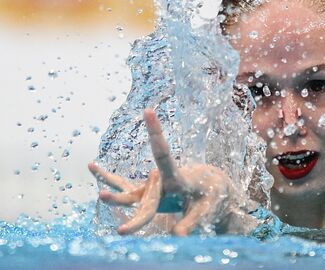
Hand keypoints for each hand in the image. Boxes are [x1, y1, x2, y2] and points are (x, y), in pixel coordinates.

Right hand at [89, 109, 236, 235]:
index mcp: (176, 179)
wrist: (210, 185)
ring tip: (90, 165)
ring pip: (125, 188)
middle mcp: (160, 180)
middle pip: (139, 192)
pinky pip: (123, 185)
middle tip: (107, 204)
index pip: (163, 156)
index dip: (156, 133)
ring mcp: (150, 186)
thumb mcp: (206, 209)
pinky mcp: (146, 191)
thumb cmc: (211, 196)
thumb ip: (191, 222)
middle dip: (122, 201)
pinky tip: (92, 166)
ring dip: (110, 187)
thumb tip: (177, 237)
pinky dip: (107, 178)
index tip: (148, 111)